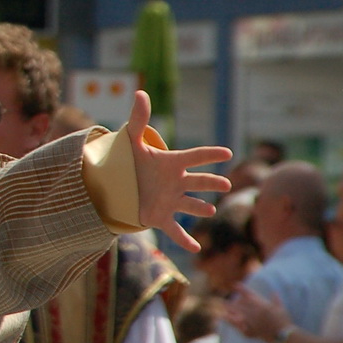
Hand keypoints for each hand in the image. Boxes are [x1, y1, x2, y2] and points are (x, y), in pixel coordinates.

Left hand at [127, 90, 230, 249]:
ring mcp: (170, 200)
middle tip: (224, 183)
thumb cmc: (127, 161)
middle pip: (198, 181)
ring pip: (190, 205)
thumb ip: (137, 119)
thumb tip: (140, 92)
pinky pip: (175, 231)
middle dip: (211, 182)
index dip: (208, 154)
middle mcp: (175, 182)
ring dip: (198, 208)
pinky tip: (195, 250)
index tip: (225, 151)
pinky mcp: (159, 216)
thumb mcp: (129, 140)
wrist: (116, 183)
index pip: (194, 156)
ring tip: (208, 210)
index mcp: (171, 163)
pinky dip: (184, 241)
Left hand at [225, 283, 289, 342]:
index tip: (235, 284)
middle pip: (241, 305)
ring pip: (239, 314)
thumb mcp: (281, 309)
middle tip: (224, 300)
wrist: (285, 336)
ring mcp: (253, 322)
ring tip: (223, 307)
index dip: (242, 289)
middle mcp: (256, 313)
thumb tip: (274, 292)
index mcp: (263, 306)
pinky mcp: (252, 331)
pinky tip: (225, 319)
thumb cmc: (284, 321)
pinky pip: (239, 326)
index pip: (250, 295)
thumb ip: (276, 299)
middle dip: (233, 302)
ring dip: (231, 310)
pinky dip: (232, 322)